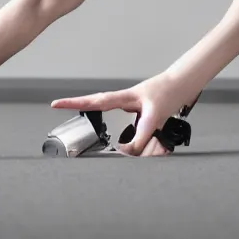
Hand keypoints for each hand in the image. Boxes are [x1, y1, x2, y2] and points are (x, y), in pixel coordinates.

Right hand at [50, 75, 194, 156]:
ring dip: (104, 122)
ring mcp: (131, 106)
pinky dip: (131, 137)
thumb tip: (128, 153)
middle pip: (94, 103)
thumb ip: (142, 136)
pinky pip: (129, 126)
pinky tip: (132, 143)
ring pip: (111, 116)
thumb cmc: (169, 93)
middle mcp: (123, 100)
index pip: (94, 101)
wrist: (183, 85)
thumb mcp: (154, 116)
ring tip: (94, 127)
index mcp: (123, 97)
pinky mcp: (140, 113)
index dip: (74, 103)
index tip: (55, 104)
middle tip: (56, 106)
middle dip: (76, 105)